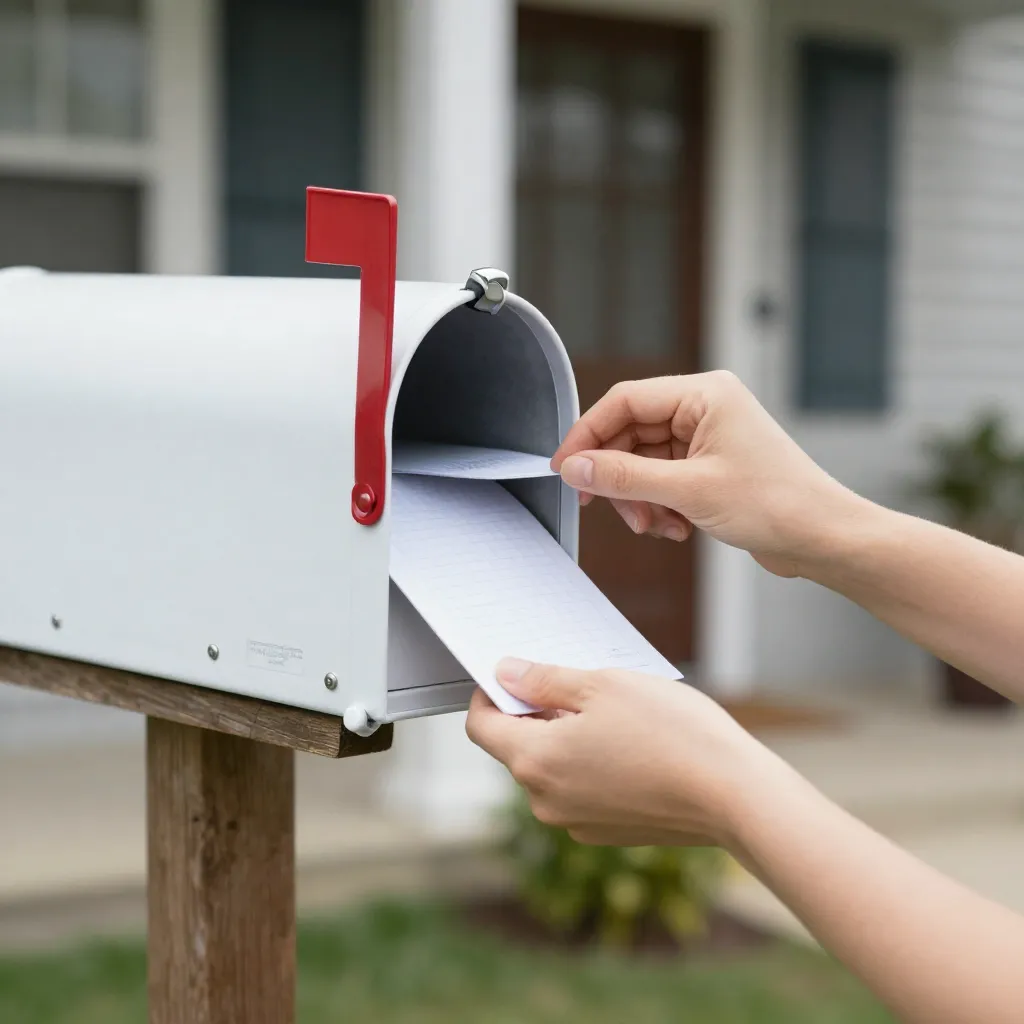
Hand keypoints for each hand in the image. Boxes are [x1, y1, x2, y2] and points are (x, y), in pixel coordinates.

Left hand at [466, 658, 789, 848]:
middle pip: (519, 748)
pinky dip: (593, 764)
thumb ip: (544, 680)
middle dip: (539, 713)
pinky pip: (582, 789)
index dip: (491, 694)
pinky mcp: (607, 832)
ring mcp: (576, 822)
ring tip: (615, 712)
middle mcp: (546, 801)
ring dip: (569, 737)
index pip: (481, 727)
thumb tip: (505, 673)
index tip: (514, 674)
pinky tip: (632, 744)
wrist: (735, 796)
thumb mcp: (602, 685)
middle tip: (581, 683)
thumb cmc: (672, 733)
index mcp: (535, 762)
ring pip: (553, 768)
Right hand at [552, 371, 861, 576]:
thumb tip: (576, 468)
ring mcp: (707, 437)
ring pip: (643, 462)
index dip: (588, 434)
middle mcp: (704, 409)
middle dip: (617, 476)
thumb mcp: (688, 491)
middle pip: (630, 433)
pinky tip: (675, 528)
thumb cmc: (777, 504)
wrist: (823, 538)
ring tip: (653, 525)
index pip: (625, 401)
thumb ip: (624, 477)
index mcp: (704, 394)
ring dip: (639, 498)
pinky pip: (662, 479)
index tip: (565, 468)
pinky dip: (658, 505)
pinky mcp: (709, 466)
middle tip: (605, 506)